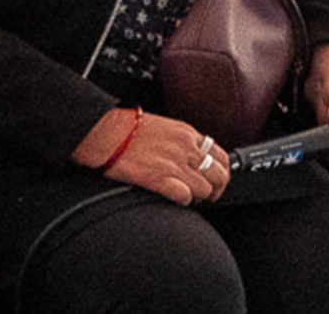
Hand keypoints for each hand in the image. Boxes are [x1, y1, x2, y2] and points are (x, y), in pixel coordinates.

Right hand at [72, 108, 225, 204]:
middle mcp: (185, 148)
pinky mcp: (159, 179)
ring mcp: (174, 164)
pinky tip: (177, 199)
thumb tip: (193, 156)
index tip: (216, 179)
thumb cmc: (129, 129)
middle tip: (207, 196)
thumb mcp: (165, 127)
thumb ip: (182, 141)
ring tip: (190, 198)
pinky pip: (185, 196)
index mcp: (188, 134)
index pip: (221, 155)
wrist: (106, 133)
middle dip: (216, 189)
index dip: (221, 172)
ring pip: (205, 189)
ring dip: (199, 197)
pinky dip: (184, 201)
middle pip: (218, 175)